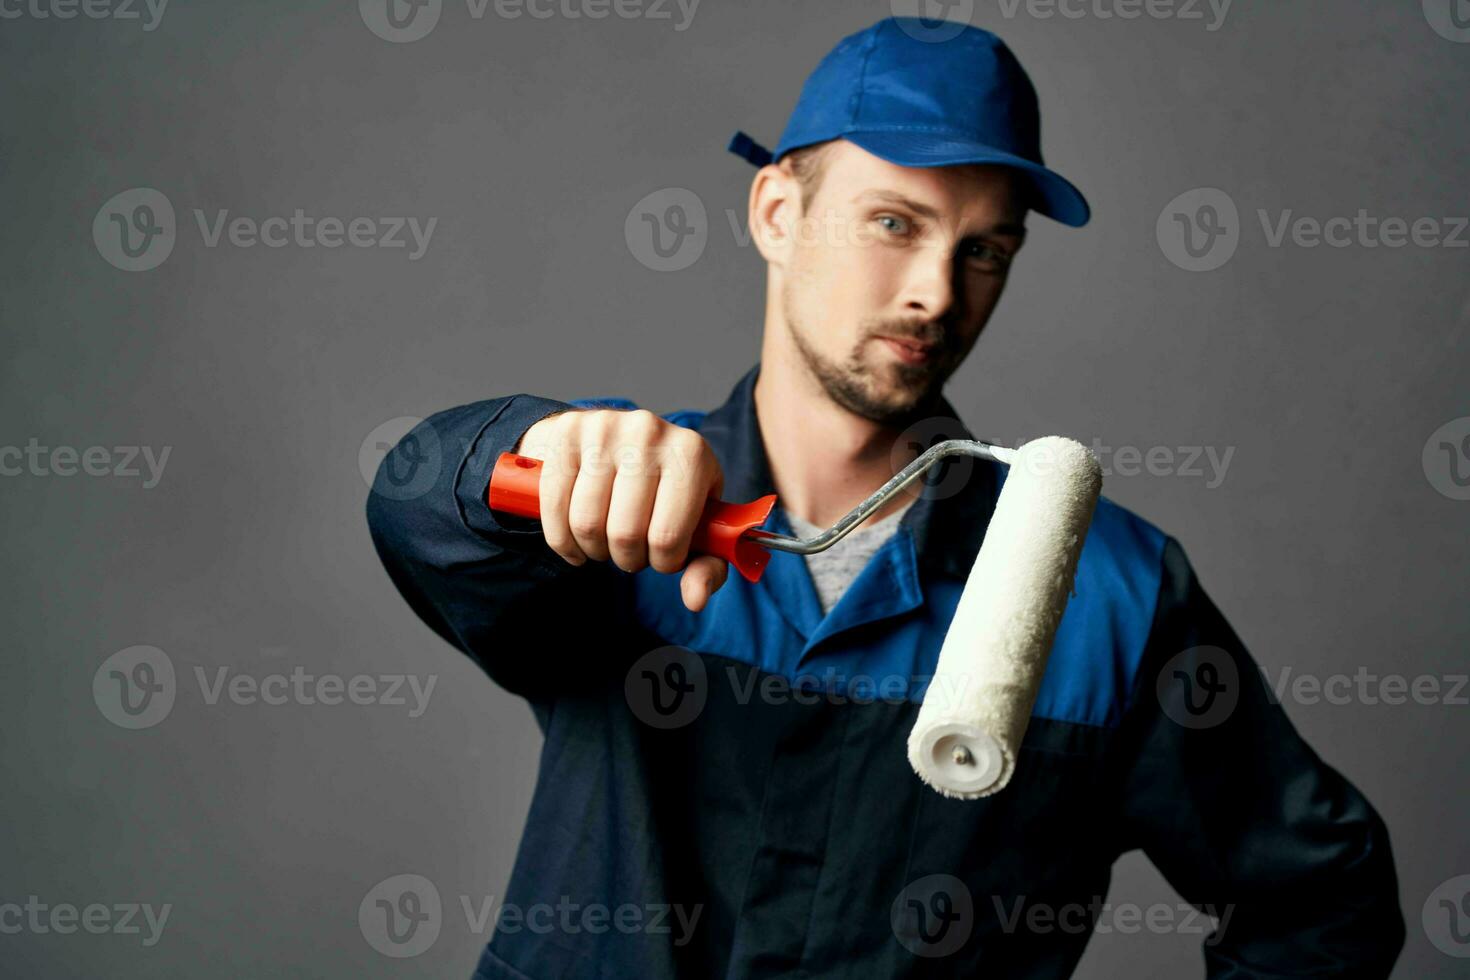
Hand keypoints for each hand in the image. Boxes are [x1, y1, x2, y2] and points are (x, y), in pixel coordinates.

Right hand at [514, 409, 729, 612]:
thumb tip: (695, 599)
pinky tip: (576, 544)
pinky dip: (562, 540)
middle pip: (624, 533)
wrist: (620, 438)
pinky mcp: (567, 434)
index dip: (662, 562)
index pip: (667, 536)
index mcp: (691, 454)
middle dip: (626, 559)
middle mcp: (649, 433)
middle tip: (631, 551)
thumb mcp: (697, 523)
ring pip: (587, 523)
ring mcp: (604, 429)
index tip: (661, 556)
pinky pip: (554, 507)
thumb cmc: (665, 490)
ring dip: (594, 550)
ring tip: (606, 543)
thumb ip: (706, 566)